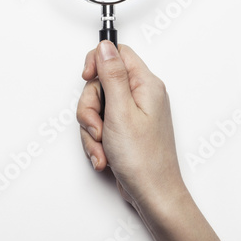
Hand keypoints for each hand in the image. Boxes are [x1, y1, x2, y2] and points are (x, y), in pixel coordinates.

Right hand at [76, 41, 185, 213]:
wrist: (153, 194)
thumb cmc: (144, 159)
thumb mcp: (121, 111)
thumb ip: (112, 75)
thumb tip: (105, 47)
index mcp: (145, 84)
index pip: (118, 54)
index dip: (97, 62)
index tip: (87, 78)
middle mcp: (141, 96)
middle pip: (101, 83)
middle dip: (90, 108)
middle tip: (98, 126)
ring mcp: (132, 113)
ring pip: (97, 107)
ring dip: (92, 129)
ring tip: (103, 146)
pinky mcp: (125, 129)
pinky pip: (101, 125)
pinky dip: (97, 141)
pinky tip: (105, 156)